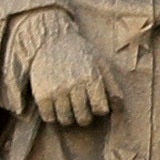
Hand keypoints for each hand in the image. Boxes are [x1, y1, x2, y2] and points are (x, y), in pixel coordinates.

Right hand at [20, 12, 114, 126]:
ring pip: (65, 120)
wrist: (52, 39)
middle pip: (83, 118)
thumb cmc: (81, 53)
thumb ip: (112, 86)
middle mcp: (74, 85)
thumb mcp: (101, 64)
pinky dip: (53, 116)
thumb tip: (118, 109)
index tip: (96, 103)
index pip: (101, 109)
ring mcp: (56, 90)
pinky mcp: (41, 94)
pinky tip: (56, 106)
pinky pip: (49, 117)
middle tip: (82, 109)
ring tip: (69, 108)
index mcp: (92, 78)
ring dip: (69, 117)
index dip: (100, 109)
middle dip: (85, 116)